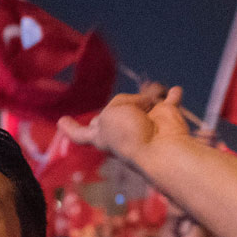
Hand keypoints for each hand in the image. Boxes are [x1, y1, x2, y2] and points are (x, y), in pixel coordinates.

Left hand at [58, 85, 190, 164]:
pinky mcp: (165, 116)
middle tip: (131, 116)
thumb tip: (148, 105)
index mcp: (101, 134)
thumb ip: (119, 104)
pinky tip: (175, 90)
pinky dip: (172, 96)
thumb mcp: (109, 115)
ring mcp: (144, 122)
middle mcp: (121, 129)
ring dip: (146, 97)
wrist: (161, 146)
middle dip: (123, 103)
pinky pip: (168, 101)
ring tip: (150, 104)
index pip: (81, 132)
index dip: (70, 127)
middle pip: (116, 106)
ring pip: (140, 99)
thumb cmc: (128, 135)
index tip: (61, 121)